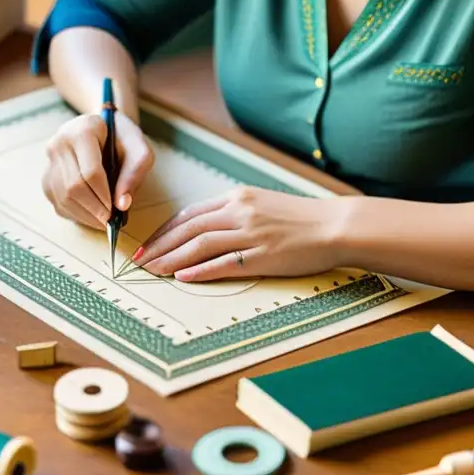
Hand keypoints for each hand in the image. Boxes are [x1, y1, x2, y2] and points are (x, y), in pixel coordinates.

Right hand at [42, 110, 153, 229]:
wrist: (104, 127)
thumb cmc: (123, 138)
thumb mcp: (139, 148)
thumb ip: (136, 172)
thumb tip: (122, 204)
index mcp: (82, 130)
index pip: (90, 172)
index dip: (103, 196)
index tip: (114, 211)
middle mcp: (60, 142)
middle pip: (73, 186)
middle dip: (92, 209)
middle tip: (108, 222)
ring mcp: (50, 159)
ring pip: (62, 197)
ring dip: (83, 215)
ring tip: (101, 222)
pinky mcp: (47, 174)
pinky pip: (56, 201)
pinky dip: (73, 214)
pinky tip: (89, 216)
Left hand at [130, 186, 341, 281]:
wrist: (335, 225)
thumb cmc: (301, 218)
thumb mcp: (263, 204)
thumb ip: (235, 212)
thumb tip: (206, 228)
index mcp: (238, 197)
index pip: (190, 214)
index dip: (164, 230)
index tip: (148, 243)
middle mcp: (240, 211)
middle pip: (188, 228)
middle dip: (159, 245)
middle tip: (138, 260)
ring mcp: (251, 233)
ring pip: (201, 244)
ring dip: (172, 258)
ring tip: (152, 270)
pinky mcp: (264, 255)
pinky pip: (225, 263)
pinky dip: (201, 270)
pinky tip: (183, 276)